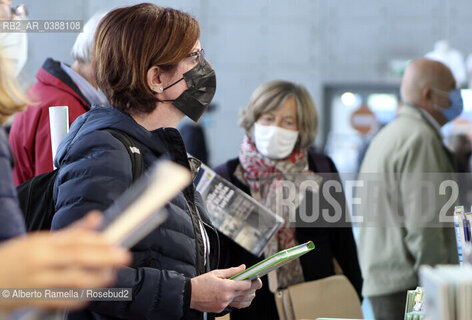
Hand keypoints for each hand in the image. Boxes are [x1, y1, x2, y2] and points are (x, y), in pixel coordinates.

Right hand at [0, 211, 130, 310]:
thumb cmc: (16, 258)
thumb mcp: (40, 241)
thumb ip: (71, 231)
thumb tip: (97, 217)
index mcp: (42, 242)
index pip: (74, 238)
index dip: (97, 241)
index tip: (115, 242)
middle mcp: (39, 259)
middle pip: (76, 256)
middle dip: (103, 256)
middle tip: (123, 256)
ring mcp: (35, 280)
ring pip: (70, 279)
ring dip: (93, 278)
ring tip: (110, 276)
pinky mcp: (30, 299)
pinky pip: (58, 300)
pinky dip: (75, 298)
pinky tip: (89, 295)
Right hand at [190, 265, 261, 312]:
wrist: (189, 294)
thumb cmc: (201, 282)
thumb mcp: (216, 273)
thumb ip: (232, 271)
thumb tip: (243, 267)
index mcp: (226, 286)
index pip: (246, 285)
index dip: (252, 281)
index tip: (255, 278)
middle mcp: (226, 297)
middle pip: (246, 294)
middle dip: (253, 288)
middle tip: (256, 282)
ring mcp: (224, 304)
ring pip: (243, 302)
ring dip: (248, 296)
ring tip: (250, 290)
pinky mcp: (221, 309)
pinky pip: (234, 305)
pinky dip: (240, 301)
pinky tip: (241, 296)